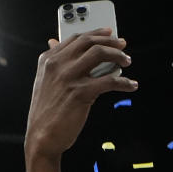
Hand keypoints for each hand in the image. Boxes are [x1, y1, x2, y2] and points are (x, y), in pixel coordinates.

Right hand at [25, 30, 136, 159]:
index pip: (75, 38)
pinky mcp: (80, 93)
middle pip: (88, 43)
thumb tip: (54, 42)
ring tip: (127, 61)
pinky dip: (124, 82)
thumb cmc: (46, 113)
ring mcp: (68, 77)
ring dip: (117, 55)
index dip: (95, 34)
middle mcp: (57, 65)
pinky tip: (131, 85)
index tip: (109, 33)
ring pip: (99, 54)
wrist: (42, 138)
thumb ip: (53, 63)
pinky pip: (108, 81)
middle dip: (109, 41)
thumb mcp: (44, 82)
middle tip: (122, 45)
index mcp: (48, 60)